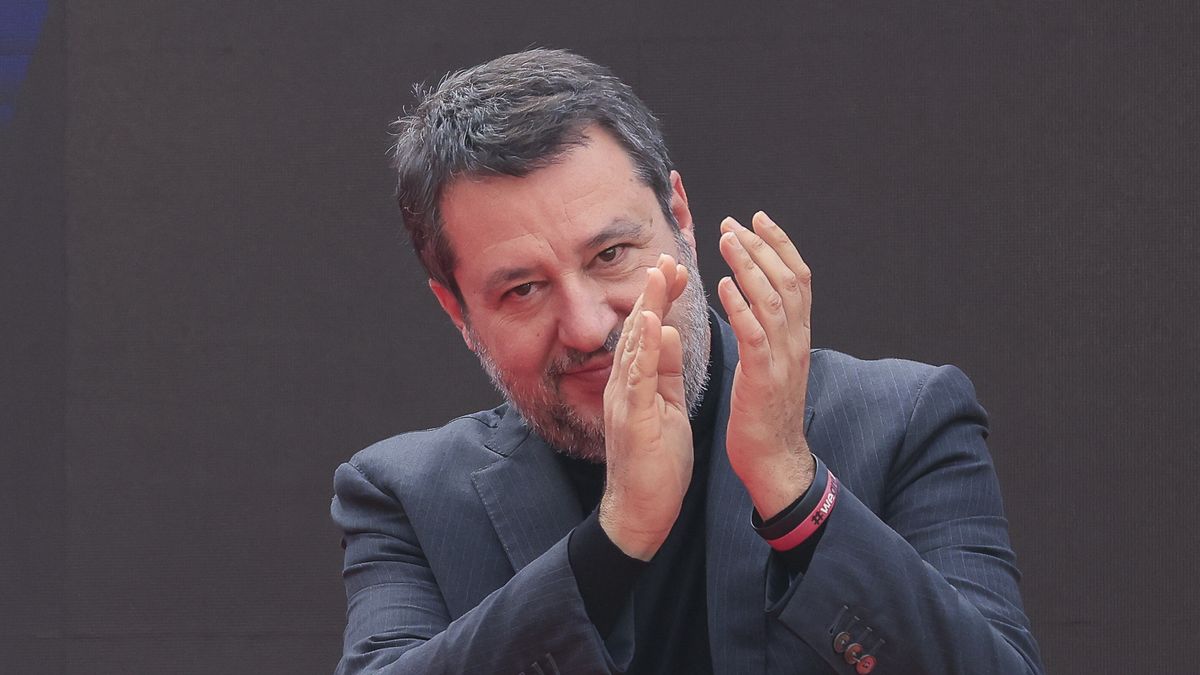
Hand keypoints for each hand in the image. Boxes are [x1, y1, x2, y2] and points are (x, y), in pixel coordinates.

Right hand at [599, 254, 692, 559]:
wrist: (642, 510)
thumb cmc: (656, 462)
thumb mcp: (666, 406)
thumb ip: (664, 371)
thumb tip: (668, 334)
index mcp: (636, 383)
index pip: (648, 331)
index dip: (660, 298)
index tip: (674, 269)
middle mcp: (624, 386)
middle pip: (637, 330)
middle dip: (653, 292)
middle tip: (666, 257)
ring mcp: (624, 401)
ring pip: (634, 347)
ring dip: (646, 308)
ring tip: (657, 276)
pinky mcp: (632, 420)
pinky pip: (637, 379)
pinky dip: (642, 349)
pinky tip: (650, 324)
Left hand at [717, 212, 816, 519]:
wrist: (775, 458)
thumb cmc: (766, 413)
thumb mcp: (772, 364)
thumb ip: (769, 332)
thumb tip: (757, 300)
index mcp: (798, 335)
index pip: (798, 277)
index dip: (779, 244)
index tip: (758, 218)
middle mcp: (797, 340)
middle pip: (787, 279)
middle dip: (761, 245)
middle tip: (734, 221)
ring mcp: (783, 357)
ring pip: (771, 299)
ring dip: (749, 265)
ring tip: (727, 240)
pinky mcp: (764, 375)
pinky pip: (755, 333)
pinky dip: (740, 305)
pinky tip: (723, 285)